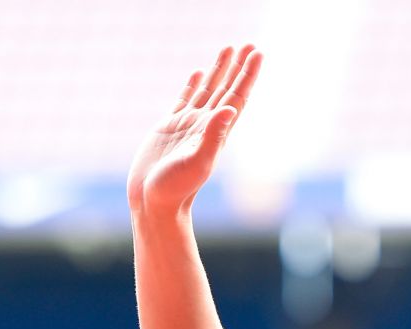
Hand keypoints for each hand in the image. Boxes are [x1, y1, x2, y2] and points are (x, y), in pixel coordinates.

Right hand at [128, 44, 261, 219]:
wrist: (153, 201)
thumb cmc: (175, 188)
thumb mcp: (198, 162)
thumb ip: (213, 136)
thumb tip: (230, 110)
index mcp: (216, 132)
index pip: (237, 97)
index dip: (247, 76)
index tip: (257, 53)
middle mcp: (205, 126)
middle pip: (226, 89)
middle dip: (237, 67)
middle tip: (248, 45)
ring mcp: (188, 125)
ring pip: (207, 90)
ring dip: (218, 71)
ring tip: (227, 50)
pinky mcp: (169, 127)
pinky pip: (185, 99)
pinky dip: (193, 84)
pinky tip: (199, 73)